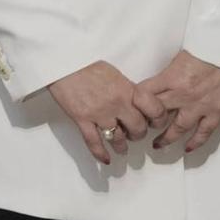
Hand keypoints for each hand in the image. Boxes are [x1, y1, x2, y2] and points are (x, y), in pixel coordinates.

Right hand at [47, 60, 166, 164]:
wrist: (61, 61)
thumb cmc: (85, 61)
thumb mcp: (113, 72)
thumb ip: (126, 88)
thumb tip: (132, 101)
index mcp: (128, 89)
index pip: (155, 110)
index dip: (158, 119)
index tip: (155, 122)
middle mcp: (117, 103)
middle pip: (138, 128)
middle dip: (138, 134)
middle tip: (134, 134)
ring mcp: (99, 113)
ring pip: (117, 138)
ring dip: (121, 146)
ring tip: (121, 148)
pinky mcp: (82, 118)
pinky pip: (93, 142)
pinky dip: (100, 153)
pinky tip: (105, 159)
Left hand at [138, 51, 219, 153]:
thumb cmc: (205, 51)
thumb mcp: (177, 59)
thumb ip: (166, 75)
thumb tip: (153, 86)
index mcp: (170, 78)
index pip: (143, 95)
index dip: (135, 103)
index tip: (131, 107)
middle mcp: (182, 94)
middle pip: (157, 114)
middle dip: (147, 123)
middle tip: (141, 129)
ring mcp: (200, 105)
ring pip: (178, 128)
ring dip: (166, 138)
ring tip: (157, 145)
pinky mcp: (216, 111)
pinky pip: (204, 132)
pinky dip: (195, 142)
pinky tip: (187, 148)